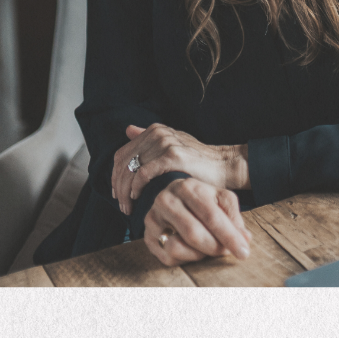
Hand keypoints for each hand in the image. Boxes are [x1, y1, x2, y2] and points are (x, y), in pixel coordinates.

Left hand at [112, 123, 250, 214]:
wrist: (223, 166)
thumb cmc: (197, 161)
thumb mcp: (172, 145)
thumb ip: (150, 138)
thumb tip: (128, 130)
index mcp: (155, 131)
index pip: (122, 154)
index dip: (115, 175)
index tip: (116, 193)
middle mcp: (158, 134)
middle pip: (124, 163)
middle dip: (118, 187)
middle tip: (121, 205)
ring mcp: (165, 143)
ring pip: (131, 170)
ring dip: (125, 192)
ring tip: (128, 207)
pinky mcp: (172, 156)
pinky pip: (144, 173)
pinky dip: (136, 187)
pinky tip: (137, 197)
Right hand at [144, 177, 251, 266]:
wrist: (173, 196)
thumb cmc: (202, 199)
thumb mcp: (221, 199)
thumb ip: (233, 216)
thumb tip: (245, 239)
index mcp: (188, 187)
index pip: (211, 216)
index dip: (229, 236)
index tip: (244, 253)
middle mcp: (166, 200)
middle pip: (193, 234)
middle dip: (214, 248)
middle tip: (227, 252)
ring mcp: (153, 218)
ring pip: (176, 247)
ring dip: (198, 254)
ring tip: (207, 247)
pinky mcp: (147, 236)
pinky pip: (168, 257)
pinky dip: (186, 258)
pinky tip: (192, 249)